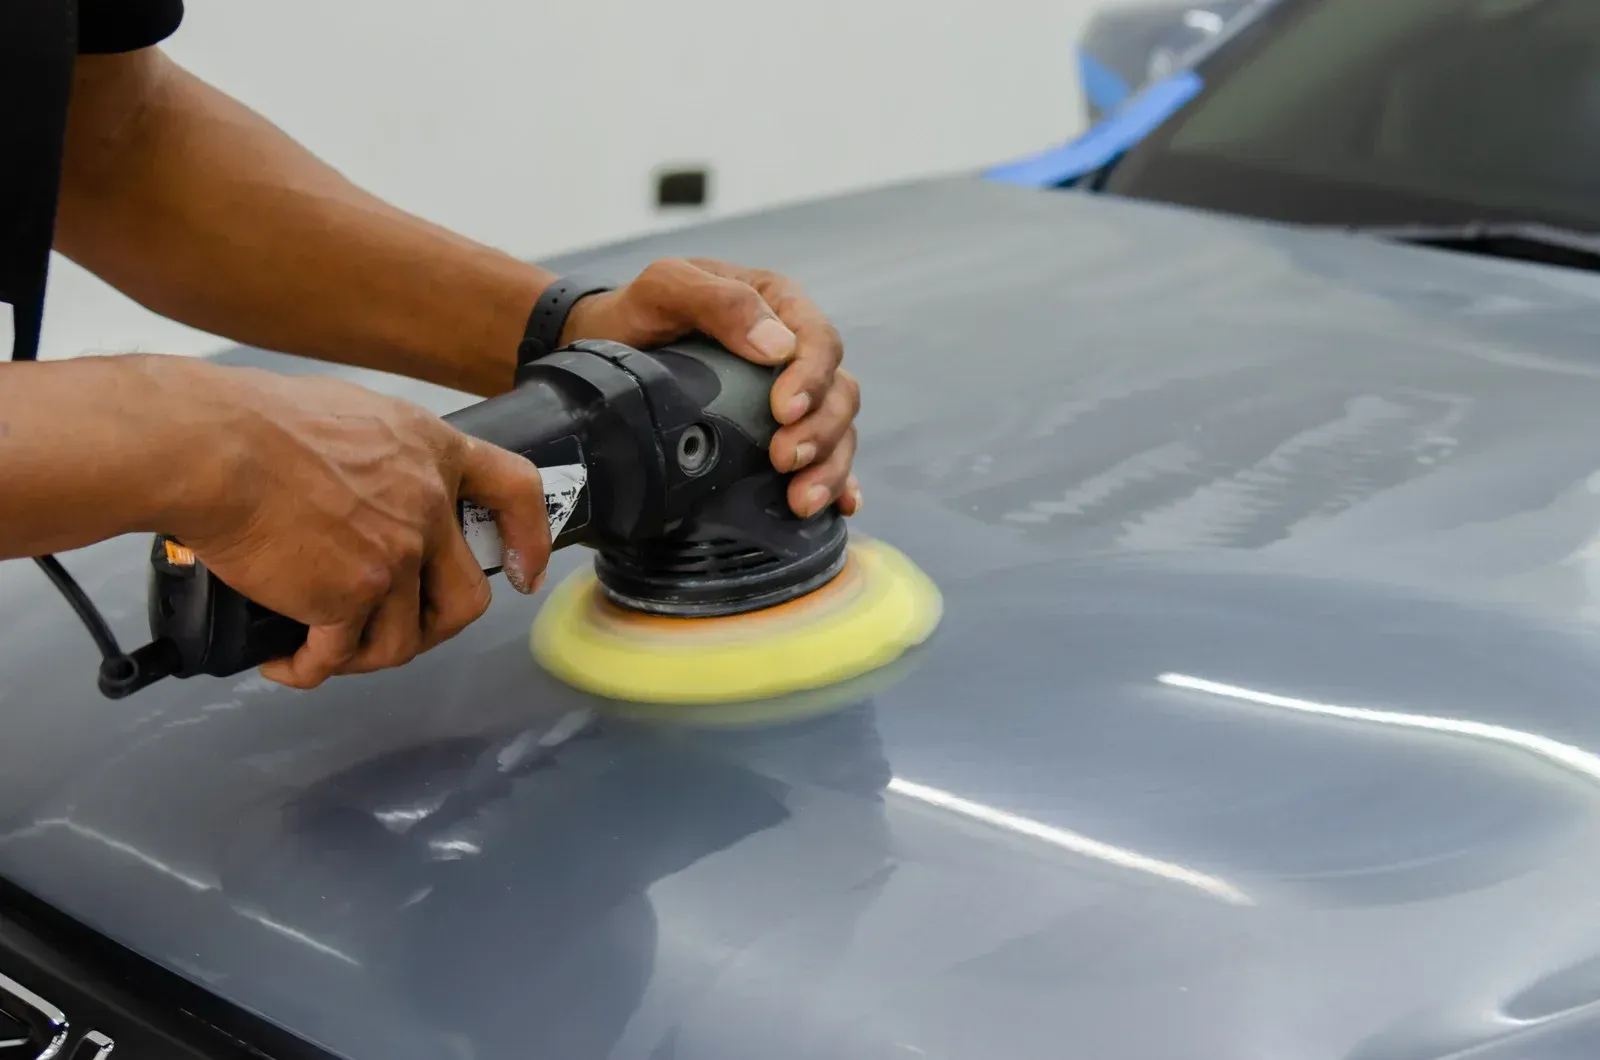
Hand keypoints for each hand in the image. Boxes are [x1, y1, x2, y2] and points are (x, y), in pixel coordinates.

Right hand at [172, 363, 550, 688]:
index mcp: (433, 452)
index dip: (529, 538)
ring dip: (362, 655)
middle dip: (432, 626)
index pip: (516, 491)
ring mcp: (396, 555)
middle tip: (394, 630)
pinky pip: (338, 656)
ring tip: (324, 648)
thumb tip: (370, 482)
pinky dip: (307, 668)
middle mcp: (428, 506)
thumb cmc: (255, 421)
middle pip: (467, 595)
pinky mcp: (350, 596)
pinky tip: (285, 662)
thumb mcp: (352, 414)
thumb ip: (384, 456)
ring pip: (402, 639)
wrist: (211, 447)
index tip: (527, 572)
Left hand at [559, 258, 861, 518]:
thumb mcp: (666, 288)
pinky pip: (826, 457)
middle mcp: (794, 351)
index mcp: (778, 305)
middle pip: (839, 392)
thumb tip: (778, 348)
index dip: (812, 378)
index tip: (784, 411)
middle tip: (784, 460)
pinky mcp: (784, 432)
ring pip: (839, 429)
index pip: (819, 340)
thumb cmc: (638, 312)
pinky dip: (840, 483)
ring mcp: (793, 394)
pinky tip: (840, 507)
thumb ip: (718, 301)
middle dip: (821, 432)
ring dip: (829, 468)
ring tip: (801, 499)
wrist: (607, 346)